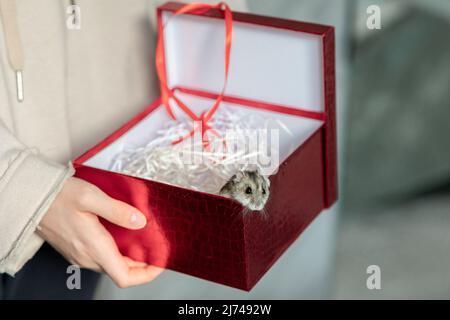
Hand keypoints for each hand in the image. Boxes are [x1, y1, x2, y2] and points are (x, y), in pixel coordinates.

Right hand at [37, 177, 162, 287]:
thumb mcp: (91, 197)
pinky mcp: (77, 250)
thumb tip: (140, 222)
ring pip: (112, 265)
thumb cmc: (59, 196)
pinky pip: (103, 258)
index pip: (124, 277)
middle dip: (142, 265)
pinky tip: (124, 237)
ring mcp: (81, 255)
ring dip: (130, 259)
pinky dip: (118, 253)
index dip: (146, 274)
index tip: (160, 262)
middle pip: (121, 272)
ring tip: (144, 242)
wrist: (34, 198)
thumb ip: (118, 211)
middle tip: (156, 249)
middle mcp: (87, 257)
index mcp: (94, 247)